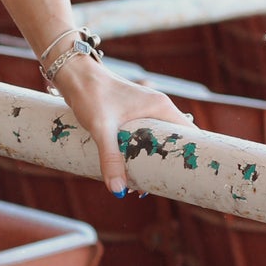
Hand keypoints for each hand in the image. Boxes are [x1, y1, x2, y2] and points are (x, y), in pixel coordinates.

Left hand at [52, 53, 193, 196]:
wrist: (74, 75)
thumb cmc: (90, 94)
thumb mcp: (101, 129)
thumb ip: (110, 158)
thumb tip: (117, 190)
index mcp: (160, 107)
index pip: (190, 133)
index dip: (191, 155)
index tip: (188, 177)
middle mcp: (157, 107)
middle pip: (173, 140)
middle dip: (167, 164)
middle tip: (158, 186)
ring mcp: (144, 110)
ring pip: (156, 139)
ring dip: (151, 160)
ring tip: (141, 184)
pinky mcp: (130, 114)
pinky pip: (143, 136)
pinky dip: (139, 152)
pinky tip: (128, 168)